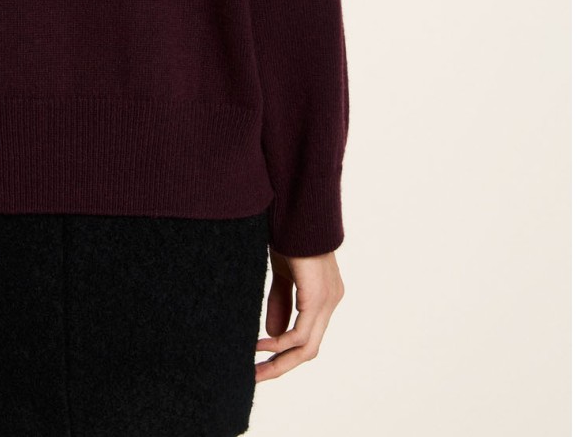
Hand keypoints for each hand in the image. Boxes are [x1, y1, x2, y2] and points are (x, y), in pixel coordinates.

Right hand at [254, 247, 344, 381]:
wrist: (297, 210)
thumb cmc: (290, 234)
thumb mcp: (282, 273)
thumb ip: (280, 301)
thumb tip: (273, 335)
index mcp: (323, 296)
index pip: (307, 336)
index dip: (284, 353)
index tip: (260, 362)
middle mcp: (331, 302)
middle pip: (309, 349)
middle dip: (282, 365)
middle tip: (256, 376)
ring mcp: (328, 301)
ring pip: (307, 347)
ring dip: (279, 361)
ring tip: (255, 368)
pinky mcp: (318, 297)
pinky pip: (301, 333)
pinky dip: (281, 344)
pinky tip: (261, 346)